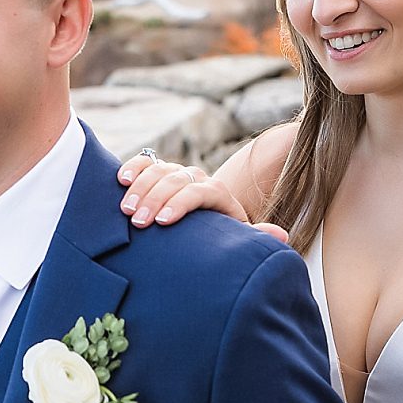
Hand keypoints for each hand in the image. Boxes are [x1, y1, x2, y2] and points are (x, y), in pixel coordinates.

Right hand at [116, 151, 289, 242]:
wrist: (207, 228)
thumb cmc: (221, 239)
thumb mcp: (239, 239)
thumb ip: (257, 236)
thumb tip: (282, 237)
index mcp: (218, 194)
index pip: (199, 191)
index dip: (180, 204)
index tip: (162, 223)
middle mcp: (198, 178)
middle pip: (175, 180)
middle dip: (154, 199)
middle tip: (138, 222)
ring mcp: (177, 173)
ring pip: (159, 169)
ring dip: (140, 187)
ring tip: (126, 210)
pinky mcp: (159, 173)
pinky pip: (145, 163)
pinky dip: (133, 168)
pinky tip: (120, 181)